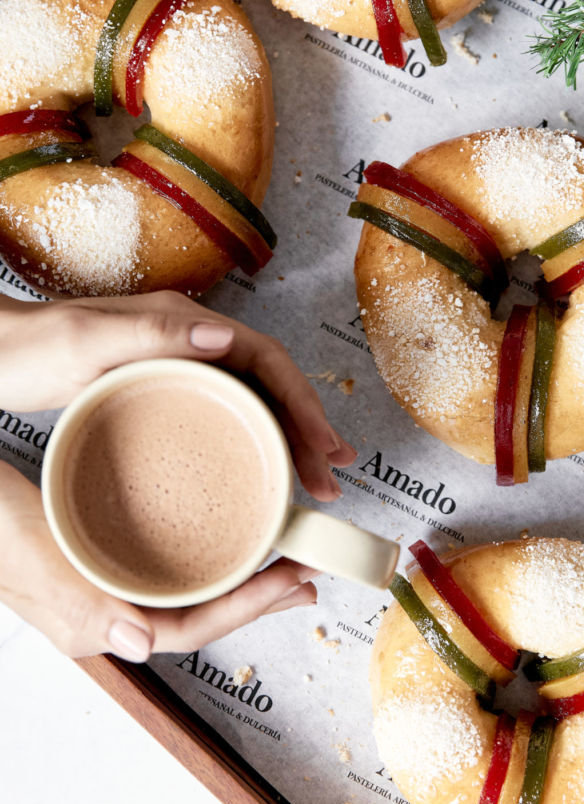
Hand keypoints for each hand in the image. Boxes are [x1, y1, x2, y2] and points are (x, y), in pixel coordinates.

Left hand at [0, 290, 355, 499]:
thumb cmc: (32, 347)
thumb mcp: (87, 340)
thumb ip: (154, 334)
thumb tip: (229, 337)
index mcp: (185, 323)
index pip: (267, 359)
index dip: (303, 403)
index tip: (323, 448)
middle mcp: (192, 340)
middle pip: (270, 384)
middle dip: (308, 429)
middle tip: (332, 477)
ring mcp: (181, 365)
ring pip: (254, 401)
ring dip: (289, 438)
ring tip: (316, 479)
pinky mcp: (168, 391)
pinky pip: (227, 414)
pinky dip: (256, 441)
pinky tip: (264, 469)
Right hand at [0, 460, 318, 659]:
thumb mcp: (32, 562)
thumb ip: (80, 605)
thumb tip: (140, 643)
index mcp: (97, 624)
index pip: (191, 627)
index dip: (249, 608)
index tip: (296, 581)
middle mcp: (109, 613)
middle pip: (201, 613)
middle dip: (258, 598)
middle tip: (309, 576)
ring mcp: (106, 588)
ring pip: (190, 590)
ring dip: (238, 576)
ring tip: (282, 557)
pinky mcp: (103, 559)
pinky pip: (170, 567)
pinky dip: (207, 555)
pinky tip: (225, 535)